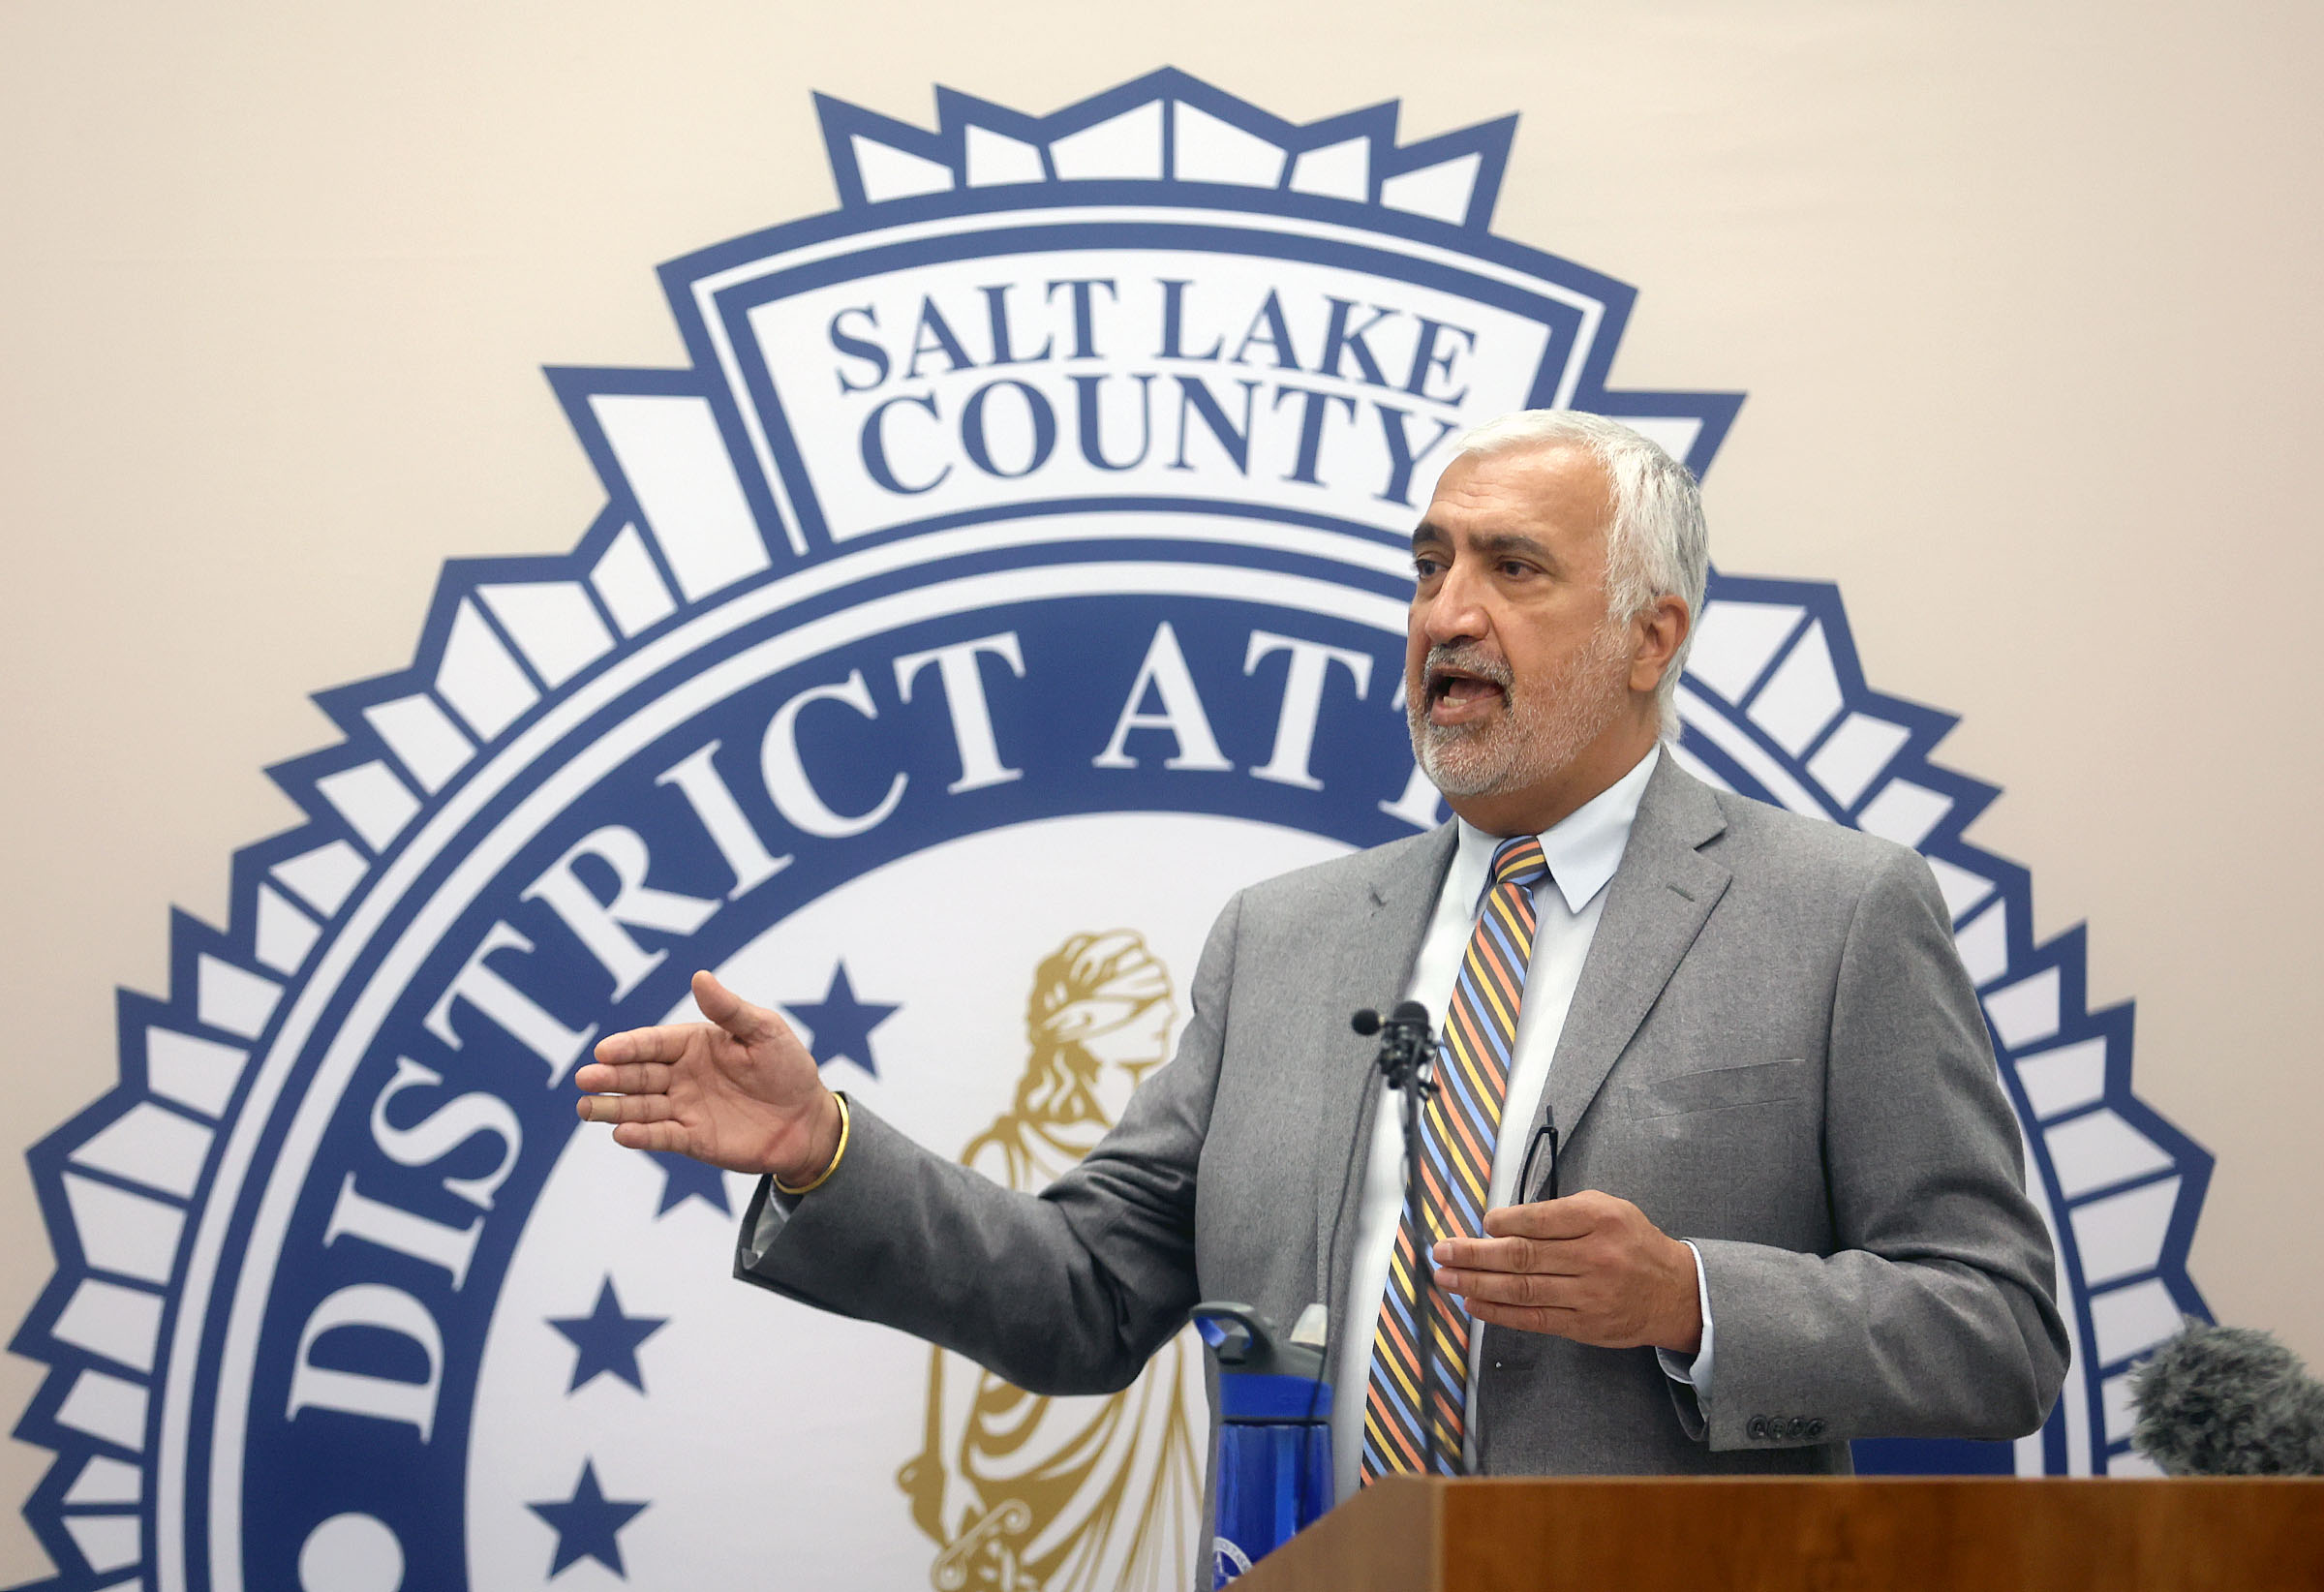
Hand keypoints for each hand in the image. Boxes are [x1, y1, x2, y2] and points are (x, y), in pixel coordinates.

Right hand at [573, 969, 841, 1184]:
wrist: (808, 1120)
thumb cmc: (788, 1067)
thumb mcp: (765, 1031)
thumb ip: (729, 1010)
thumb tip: (699, 976)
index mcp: (694, 1044)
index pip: (653, 1043)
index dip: (628, 1047)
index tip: (605, 1050)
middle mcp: (682, 1075)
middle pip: (638, 1075)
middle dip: (610, 1076)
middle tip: (585, 1079)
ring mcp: (684, 1108)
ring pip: (641, 1107)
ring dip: (613, 1108)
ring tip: (586, 1108)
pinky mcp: (692, 1138)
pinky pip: (661, 1136)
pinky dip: (641, 1135)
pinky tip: (621, 1134)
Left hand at [1431, 1190, 1702, 1353]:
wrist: (1674, 1293)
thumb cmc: (1633, 1243)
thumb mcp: (1609, 1209)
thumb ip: (1562, 1212)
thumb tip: (1506, 1222)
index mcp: (1600, 1220)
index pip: (1541, 1220)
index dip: (1505, 1222)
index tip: (1482, 1223)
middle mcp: (1594, 1258)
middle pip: (1523, 1256)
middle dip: (1475, 1254)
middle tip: (1442, 1250)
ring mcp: (1588, 1295)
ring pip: (1522, 1289)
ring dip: (1477, 1283)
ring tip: (1446, 1277)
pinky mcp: (1582, 1325)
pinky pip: (1533, 1318)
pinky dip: (1499, 1312)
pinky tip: (1473, 1302)